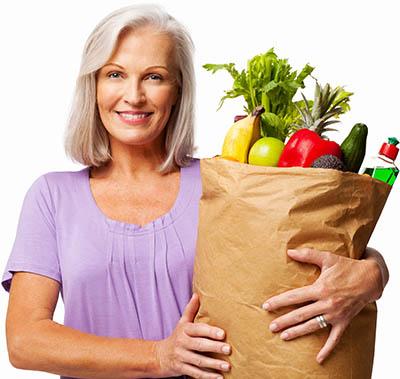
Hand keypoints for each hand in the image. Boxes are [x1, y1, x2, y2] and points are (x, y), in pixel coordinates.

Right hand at [155, 293, 230, 378]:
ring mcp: (181, 357)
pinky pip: (195, 374)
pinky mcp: (181, 369)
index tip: (223, 334)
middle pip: (199, 346)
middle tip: (228, 349)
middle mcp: (182, 343)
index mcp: (184, 330)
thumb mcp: (182, 323)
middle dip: (214, 348)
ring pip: (199, 361)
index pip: (198, 330)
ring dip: (214, 365)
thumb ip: (190, 309)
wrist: (160, 356)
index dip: (210, 332)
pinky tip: (219, 378)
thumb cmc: (177, 337)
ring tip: (227, 366)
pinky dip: (207, 377)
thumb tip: (197, 294)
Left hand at [262, 248, 382, 363]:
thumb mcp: (327, 257)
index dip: (279, 301)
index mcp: (320, 288)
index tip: (266, 306)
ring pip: (313, 326)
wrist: (370, 278)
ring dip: (298, 332)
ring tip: (283, 336)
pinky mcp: (344, 321)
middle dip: (284, 321)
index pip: (295, 297)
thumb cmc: (346, 266)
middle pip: (301, 314)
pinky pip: (335, 338)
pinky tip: (318, 358)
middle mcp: (326, 303)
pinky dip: (327, 349)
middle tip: (271, 326)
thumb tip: (289, 251)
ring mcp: (335, 314)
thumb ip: (307, 255)